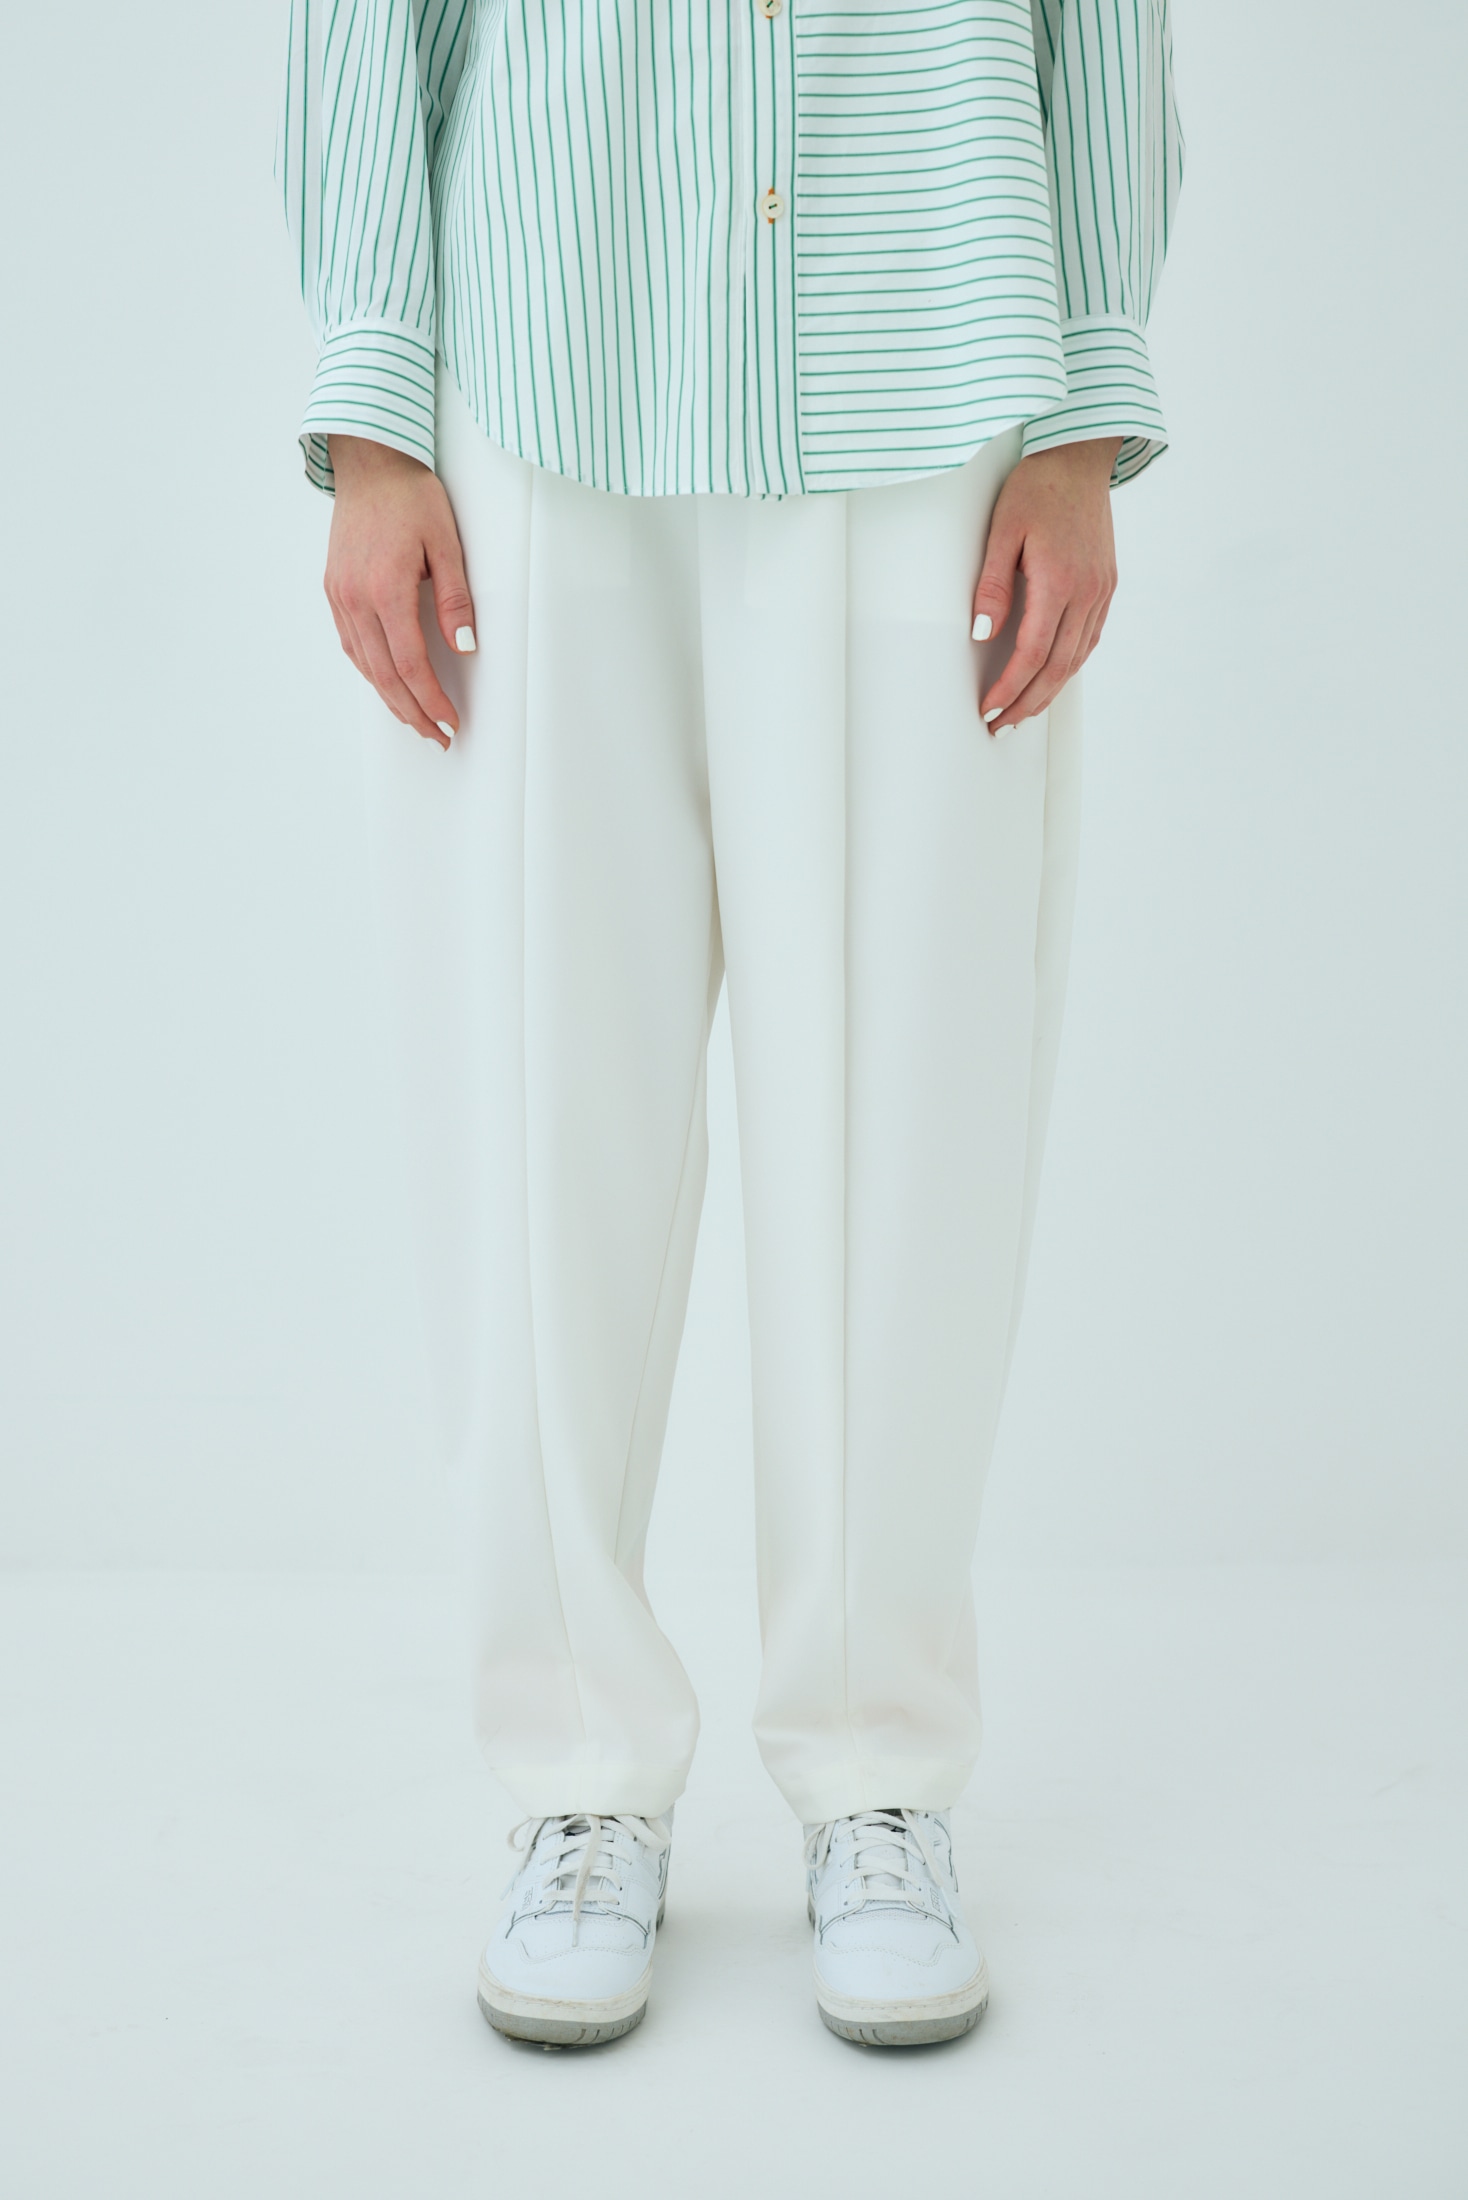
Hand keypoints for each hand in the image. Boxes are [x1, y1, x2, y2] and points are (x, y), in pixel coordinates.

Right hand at [324, 435, 476, 749]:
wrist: (370, 463)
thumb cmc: (411, 497)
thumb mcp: (446, 544)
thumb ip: (455, 600)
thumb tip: (463, 649)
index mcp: (385, 588)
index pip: (411, 664)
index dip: (431, 700)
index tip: (450, 721)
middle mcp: (355, 598)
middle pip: (384, 675)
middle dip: (412, 712)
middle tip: (436, 736)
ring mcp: (339, 596)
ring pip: (364, 665)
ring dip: (391, 699)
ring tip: (416, 720)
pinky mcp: (334, 591)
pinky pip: (351, 645)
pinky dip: (371, 672)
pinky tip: (388, 685)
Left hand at [971, 436, 1122, 736]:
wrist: (1079, 457)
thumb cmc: (1037, 488)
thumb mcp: (1002, 531)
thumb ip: (992, 585)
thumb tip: (983, 633)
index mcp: (1059, 581)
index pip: (1031, 654)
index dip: (1009, 689)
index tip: (989, 709)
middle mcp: (1087, 592)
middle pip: (1057, 667)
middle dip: (1028, 703)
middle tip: (1002, 726)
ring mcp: (1101, 590)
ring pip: (1077, 658)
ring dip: (1050, 691)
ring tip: (1024, 711)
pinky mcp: (1106, 585)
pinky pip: (1089, 638)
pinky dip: (1069, 665)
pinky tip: (1052, 677)